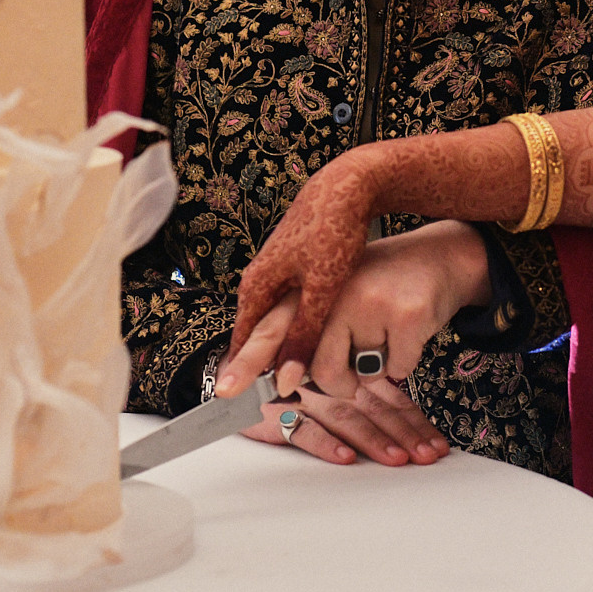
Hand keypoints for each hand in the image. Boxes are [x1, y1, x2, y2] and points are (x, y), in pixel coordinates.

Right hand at [218, 154, 377, 396]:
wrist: (349, 182)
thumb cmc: (333, 231)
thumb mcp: (322, 290)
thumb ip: (304, 335)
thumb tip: (283, 378)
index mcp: (257, 288)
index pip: (242, 346)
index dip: (245, 377)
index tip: (246, 408)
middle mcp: (261, 280)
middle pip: (257, 335)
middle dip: (265, 366)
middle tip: (272, 401)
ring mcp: (278, 270)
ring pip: (277, 321)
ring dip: (284, 348)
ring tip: (294, 379)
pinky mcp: (298, 264)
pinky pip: (291, 306)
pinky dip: (298, 327)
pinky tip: (312, 341)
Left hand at [222, 221, 492, 399]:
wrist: (439, 256)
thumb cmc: (382, 283)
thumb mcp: (337, 293)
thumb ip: (307, 328)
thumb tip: (282, 380)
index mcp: (312, 289)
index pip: (270, 328)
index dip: (248, 361)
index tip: (226, 390)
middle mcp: (335, 291)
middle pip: (320, 370)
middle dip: (339, 383)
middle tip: (354, 367)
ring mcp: (371, 301)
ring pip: (361, 375)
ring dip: (375, 369)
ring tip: (385, 333)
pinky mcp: (405, 314)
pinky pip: (396, 371)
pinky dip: (404, 363)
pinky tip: (408, 331)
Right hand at [244, 378, 449, 466]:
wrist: (234, 369)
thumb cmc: (290, 375)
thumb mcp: (333, 379)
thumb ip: (366, 391)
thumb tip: (407, 418)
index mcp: (351, 376)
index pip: (391, 399)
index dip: (416, 422)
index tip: (438, 444)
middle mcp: (333, 385)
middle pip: (375, 411)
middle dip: (405, 435)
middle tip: (428, 456)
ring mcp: (306, 397)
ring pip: (346, 419)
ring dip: (373, 440)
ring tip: (396, 458)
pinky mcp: (277, 412)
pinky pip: (304, 429)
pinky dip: (325, 443)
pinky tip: (345, 458)